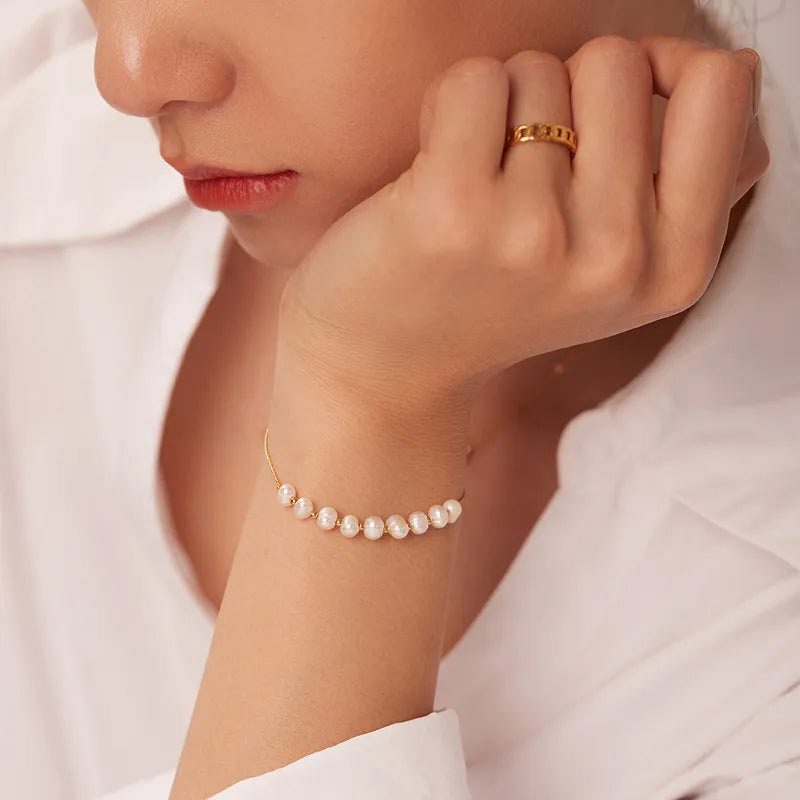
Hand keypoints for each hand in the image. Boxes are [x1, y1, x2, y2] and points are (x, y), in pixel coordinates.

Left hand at [276, 36, 768, 414]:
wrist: (390, 370)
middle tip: (524, 161)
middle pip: (618, 61)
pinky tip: (432, 172)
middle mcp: (618, 256)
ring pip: (537, 70)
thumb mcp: (612, 268)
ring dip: (500, 110)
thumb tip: (717, 64)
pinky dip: (448, 108)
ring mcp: (537, 234)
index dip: (665, 65)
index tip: (607, 105)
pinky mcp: (455, 208)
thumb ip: (677, 178)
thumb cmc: (495, 300)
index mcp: (676, 265)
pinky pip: (473, 80)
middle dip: (565, 90)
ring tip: (476, 183)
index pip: (720, 86)